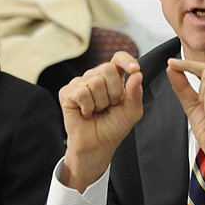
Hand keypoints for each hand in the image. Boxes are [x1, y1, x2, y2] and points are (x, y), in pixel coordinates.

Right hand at [59, 51, 142, 189]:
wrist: (98, 145)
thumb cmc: (114, 127)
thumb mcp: (131, 112)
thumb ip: (136, 93)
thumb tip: (137, 74)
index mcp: (113, 78)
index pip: (118, 58)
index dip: (126, 60)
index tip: (134, 70)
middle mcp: (95, 76)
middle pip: (108, 69)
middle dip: (114, 92)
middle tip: (110, 106)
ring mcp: (80, 82)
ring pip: (95, 82)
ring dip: (100, 103)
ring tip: (97, 111)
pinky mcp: (67, 92)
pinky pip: (82, 92)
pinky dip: (88, 107)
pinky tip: (86, 113)